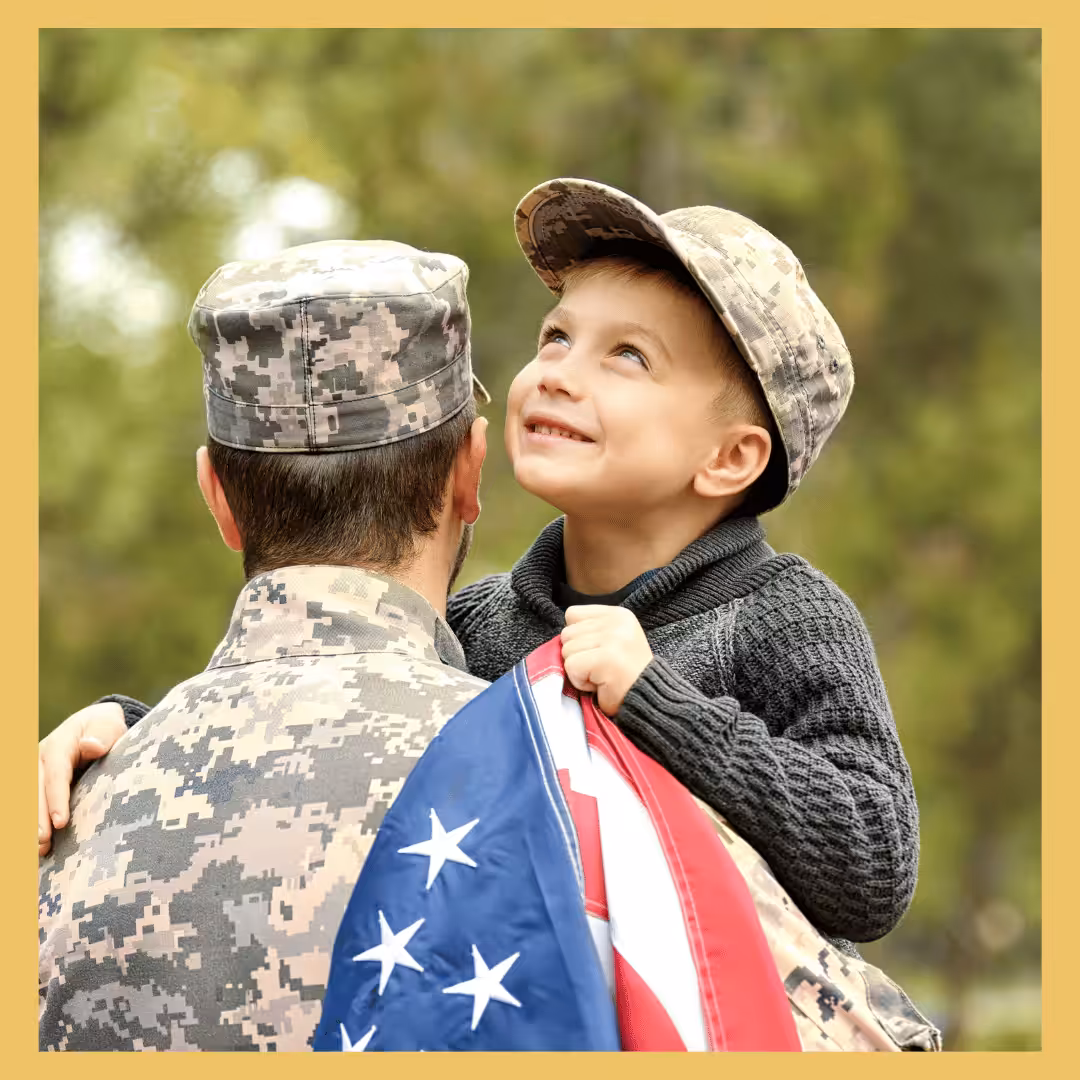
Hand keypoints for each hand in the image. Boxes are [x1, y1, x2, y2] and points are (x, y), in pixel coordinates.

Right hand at [38, 702, 125, 856]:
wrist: (95, 726)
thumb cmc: (104, 728)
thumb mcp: (109, 725)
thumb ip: (103, 735)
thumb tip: (91, 745)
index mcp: (57, 745)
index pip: (55, 774)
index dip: (56, 799)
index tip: (61, 822)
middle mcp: (39, 760)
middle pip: (34, 791)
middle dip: (37, 818)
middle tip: (44, 841)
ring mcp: (34, 774)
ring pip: (27, 800)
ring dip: (31, 825)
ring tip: (41, 849)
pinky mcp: (36, 786)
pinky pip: (29, 805)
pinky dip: (32, 824)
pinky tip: (39, 846)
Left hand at [560, 606, 653, 716]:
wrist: (647, 699)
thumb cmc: (623, 675)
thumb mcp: (610, 641)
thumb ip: (589, 632)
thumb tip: (561, 638)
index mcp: (617, 614)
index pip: (572, 614)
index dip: (578, 637)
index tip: (598, 652)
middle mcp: (616, 621)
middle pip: (567, 633)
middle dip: (578, 655)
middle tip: (600, 668)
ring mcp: (612, 638)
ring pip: (566, 650)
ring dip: (579, 669)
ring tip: (601, 675)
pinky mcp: (605, 658)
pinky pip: (571, 666)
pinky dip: (580, 681)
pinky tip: (600, 684)